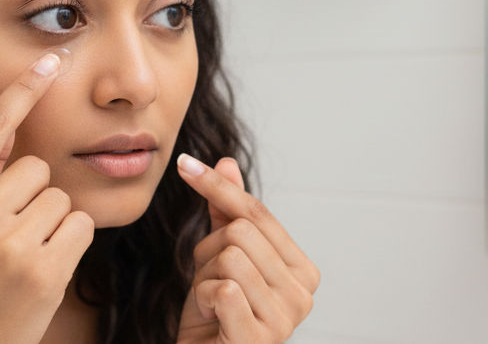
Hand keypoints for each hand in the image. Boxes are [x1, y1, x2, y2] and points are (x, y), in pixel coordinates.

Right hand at [0, 53, 94, 343]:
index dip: (21, 92)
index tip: (50, 60)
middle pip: (37, 168)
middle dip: (34, 197)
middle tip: (8, 238)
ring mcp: (5, 240)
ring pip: (61, 197)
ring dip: (52, 225)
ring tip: (20, 258)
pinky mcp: (41, 265)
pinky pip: (79, 226)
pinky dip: (69, 246)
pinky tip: (41, 271)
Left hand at [175, 155, 319, 342]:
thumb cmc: (214, 318)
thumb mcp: (218, 260)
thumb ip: (228, 213)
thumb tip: (226, 162)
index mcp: (303, 270)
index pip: (258, 213)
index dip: (218, 188)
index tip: (184, 164)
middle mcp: (304, 293)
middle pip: (241, 232)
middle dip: (208, 252)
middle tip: (210, 284)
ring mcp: (285, 318)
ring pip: (229, 257)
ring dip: (204, 278)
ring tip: (212, 304)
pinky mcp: (259, 337)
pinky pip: (224, 288)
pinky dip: (204, 298)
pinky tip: (212, 319)